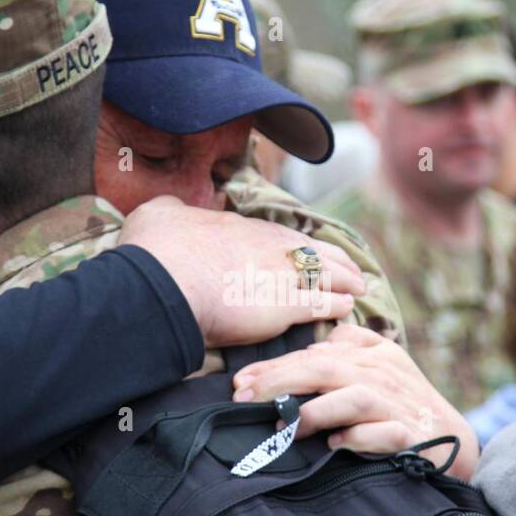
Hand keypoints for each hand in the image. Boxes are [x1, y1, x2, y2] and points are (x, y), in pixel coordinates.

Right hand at [118, 196, 363, 347]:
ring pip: (324, 273)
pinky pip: (322, 304)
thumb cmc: (157, 251)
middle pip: (311, 249)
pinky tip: (346, 308)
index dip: (295, 244)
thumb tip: (171, 208)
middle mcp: (267, 247)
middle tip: (349, 266)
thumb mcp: (158, 213)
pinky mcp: (285, 307)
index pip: (278, 234)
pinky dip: (336, 305)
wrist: (165, 283)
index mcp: (240, 228)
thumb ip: (171, 209)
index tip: (305, 249)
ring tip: (358, 286)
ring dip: (344, 280)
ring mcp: (280, 275)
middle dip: (333, 258)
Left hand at [231, 323, 479, 479]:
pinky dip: (358, 437)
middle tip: (244, 398)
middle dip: (280, 381)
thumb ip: (355, 347)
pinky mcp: (411, 436)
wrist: (456, 445)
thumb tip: (318, 343)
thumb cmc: (410, 406)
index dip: (276, 367)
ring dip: (316, 411)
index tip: (241, 381)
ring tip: (286, 425)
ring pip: (352, 398)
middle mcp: (383, 376)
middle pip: (325, 369)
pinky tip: (335, 444)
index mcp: (374, 356)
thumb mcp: (386, 367)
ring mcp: (397, 406)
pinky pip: (382, 434)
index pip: (316, 355)